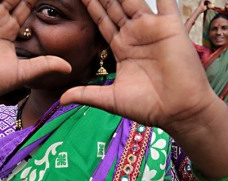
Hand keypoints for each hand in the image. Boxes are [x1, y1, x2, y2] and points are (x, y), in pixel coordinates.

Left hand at [61, 0, 217, 132]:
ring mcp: (152, 29)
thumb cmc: (146, 106)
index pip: (102, 21)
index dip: (91, 7)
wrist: (177, 112)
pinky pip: (165, 1)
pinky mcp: (170, 27)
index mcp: (121, 48)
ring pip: (132, 0)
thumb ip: (85, 94)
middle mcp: (134, 35)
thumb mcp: (110, 99)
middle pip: (114, 7)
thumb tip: (60, 100)